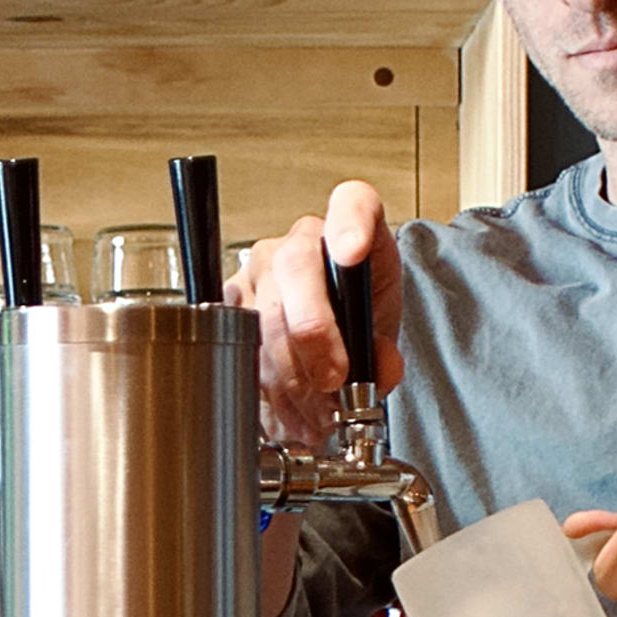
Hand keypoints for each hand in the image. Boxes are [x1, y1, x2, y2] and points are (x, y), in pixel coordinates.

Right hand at [224, 180, 402, 449]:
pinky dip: (271, 391)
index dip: (351, 222)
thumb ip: (386, 351)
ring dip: (293, 379)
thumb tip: (380, 369)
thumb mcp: (382, 328)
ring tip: (319, 414)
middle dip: (313, 337)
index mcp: (348, 228)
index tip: (353, 251)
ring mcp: (257, 271)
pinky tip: (294, 411)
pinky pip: (244, 348)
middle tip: (334, 382)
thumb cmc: (357, 313)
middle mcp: (296, 242)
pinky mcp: (230, 305)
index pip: (352, 202)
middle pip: (295, 273)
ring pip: (265, 320)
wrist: (327, 327)